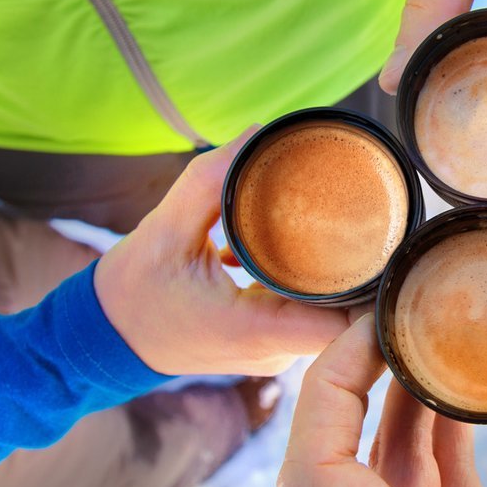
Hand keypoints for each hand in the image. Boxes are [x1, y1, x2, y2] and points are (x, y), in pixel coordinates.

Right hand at [94, 131, 350, 375]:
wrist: (102, 337)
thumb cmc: (130, 291)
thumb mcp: (163, 230)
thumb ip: (209, 181)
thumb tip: (256, 134)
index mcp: (255, 331)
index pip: (345, 325)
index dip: (373, 290)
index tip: (384, 244)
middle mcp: (272, 351)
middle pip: (344, 314)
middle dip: (359, 268)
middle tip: (370, 217)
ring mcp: (270, 352)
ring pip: (325, 314)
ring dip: (333, 274)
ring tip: (341, 225)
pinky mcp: (264, 343)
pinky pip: (303, 313)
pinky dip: (306, 281)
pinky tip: (299, 247)